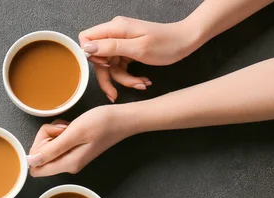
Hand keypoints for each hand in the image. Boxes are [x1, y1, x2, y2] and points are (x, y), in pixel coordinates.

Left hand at [28, 106, 129, 175]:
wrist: (122, 119)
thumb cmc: (101, 123)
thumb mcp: (74, 133)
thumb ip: (52, 149)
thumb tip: (31, 162)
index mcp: (67, 164)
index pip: (35, 168)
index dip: (36, 151)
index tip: (50, 138)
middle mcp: (67, 165)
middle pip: (40, 156)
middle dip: (46, 138)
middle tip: (63, 129)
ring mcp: (70, 158)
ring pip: (47, 147)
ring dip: (53, 133)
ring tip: (69, 127)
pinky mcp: (73, 151)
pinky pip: (56, 143)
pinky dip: (59, 132)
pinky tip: (71, 127)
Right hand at [79, 17, 197, 100]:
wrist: (186, 41)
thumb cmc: (166, 43)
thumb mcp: (138, 48)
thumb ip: (111, 47)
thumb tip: (87, 48)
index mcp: (115, 28)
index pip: (86, 38)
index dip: (90, 56)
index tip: (104, 67)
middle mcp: (115, 34)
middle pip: (98, 58)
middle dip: (108, 77)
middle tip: (115, 93)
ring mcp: (121, 43)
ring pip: (110, 66)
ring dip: (123, 79)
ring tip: (141, 84)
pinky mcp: (128, 51)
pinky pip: (120, 67)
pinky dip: (129, 77)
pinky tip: (143, 81)